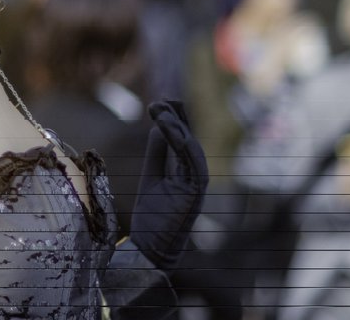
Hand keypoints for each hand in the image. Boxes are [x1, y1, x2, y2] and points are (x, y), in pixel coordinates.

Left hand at [130, 101, 209, 270]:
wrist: (151, 249)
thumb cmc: (153, 216)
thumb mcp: (151, 177)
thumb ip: (158, 154)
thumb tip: (158, 126)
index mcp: (184, 170)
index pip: (183, 138)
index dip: (175, 118)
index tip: (161, 100)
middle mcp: (194, 175)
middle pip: (189, 140)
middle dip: (175, 119)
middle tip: (157, 102)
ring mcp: (197, 185)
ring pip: (193, 150)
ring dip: (178, 130)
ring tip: (162, 114)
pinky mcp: (196, 196)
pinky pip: (196, 168)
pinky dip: (188, 149)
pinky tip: (176, 134)